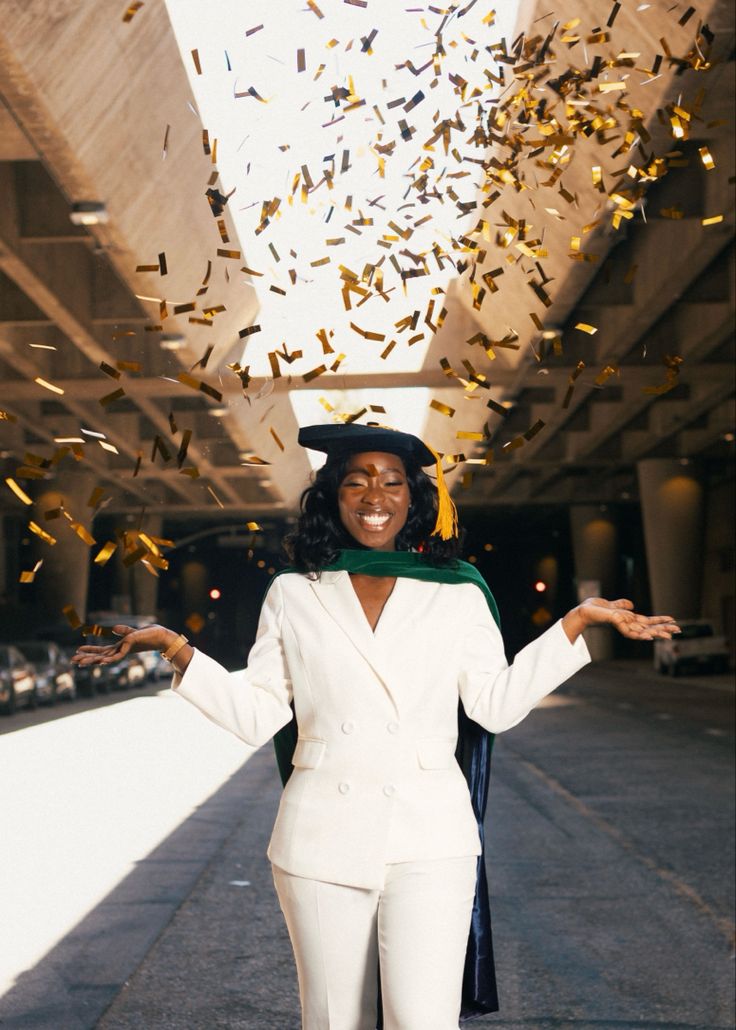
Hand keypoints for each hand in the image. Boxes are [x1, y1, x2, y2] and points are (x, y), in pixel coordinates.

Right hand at [72, 624, 176, 665]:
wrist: (161, 636)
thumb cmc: (148, 635)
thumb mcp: (132, 632)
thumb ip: (123, 631)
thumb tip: (113, 628)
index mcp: (119, 648)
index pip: (101, 651)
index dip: (89, 652)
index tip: (77, 652)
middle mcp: (120, 651)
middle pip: (100, 656)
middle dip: (86, 658)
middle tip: (72, 661)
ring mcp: (125, 650)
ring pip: (106, 657)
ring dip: (93, 660)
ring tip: (80, 662)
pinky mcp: (130, 646)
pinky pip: (118, 655)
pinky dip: (110, 659)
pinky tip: (101, 661)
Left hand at [566, 598, 680, 641]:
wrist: (584, 611)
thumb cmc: (595, 609)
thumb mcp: (613, 605)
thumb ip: (622, 606)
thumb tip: (632, 604)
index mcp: (629, 619)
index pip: (648, 621)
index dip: (660, 621)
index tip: (673, 620)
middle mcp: (628, 624)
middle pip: (649, 627)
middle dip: (663, 629)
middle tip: (678, 630)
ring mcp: (623, 625)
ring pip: (643, 631)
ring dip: (656, 633)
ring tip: (670, 635)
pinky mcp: (616, 623)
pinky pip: (630, 632)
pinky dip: (640, 634)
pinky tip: (650, 636)